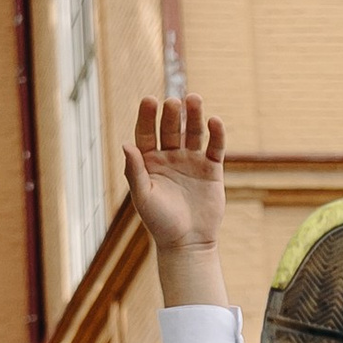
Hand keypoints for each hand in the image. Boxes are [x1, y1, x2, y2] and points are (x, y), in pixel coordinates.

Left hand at [123, 96, 228, 309]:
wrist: (188, 243)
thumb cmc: (159, 223)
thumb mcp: (143, 197)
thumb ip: (135, 171)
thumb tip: (126, 145)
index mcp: (149, 162)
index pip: (146, 133)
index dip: (147, 117)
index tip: (149, 101)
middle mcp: (169, 157)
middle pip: (170, 129)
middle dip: (172, 115)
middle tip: (173, 102)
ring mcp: (191, 161)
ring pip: (193, 133)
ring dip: (194, 116)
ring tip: (194, 99)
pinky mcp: (212, 168)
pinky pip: (214, 147)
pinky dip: (216, 134)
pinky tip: (215, 121)